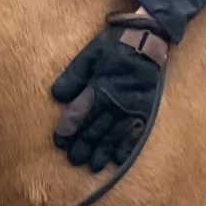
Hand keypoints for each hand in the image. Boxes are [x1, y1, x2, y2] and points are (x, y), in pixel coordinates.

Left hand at [51, 16, 168, 171]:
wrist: (149, 40)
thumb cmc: (115, 45)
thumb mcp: (90, 55)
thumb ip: (74, 76)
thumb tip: (57, 96)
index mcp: (98, 89)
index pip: (79, 115)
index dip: (68, 130)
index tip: (59, 142)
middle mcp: (114, 103)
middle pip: (95, 130)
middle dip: (82, 146)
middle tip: (73, 160)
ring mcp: (131, 109)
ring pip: (113, 136)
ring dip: (102, 152)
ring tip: (92, 166)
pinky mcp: (145, 111)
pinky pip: (135, 133)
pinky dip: (127, 148)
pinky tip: (119, 160)